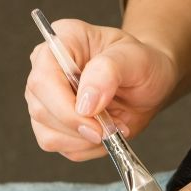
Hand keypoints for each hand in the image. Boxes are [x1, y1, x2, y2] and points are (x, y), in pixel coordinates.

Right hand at [25, 19, 178, 160]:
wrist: (149, 86)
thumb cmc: (142, 65)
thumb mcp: (135, 59)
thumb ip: (108, 72)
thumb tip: (85, 103)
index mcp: (61, 42)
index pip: (43, 80)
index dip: (65, 107)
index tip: (96, 121)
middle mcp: (47, 70)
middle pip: (40, 110)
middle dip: (79, 128)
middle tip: (112, 128)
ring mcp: (47, 100)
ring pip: (48, 136)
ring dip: (85, 141)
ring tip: (113, 128)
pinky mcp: (57, 125)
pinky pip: (63, 148)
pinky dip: (88, 149)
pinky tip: (106, 134)